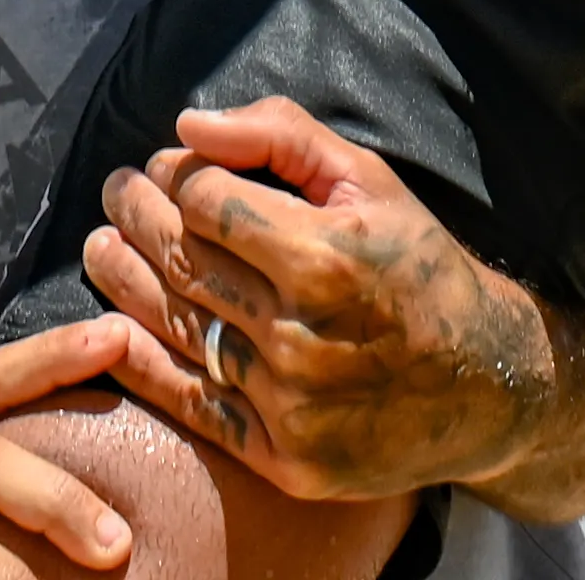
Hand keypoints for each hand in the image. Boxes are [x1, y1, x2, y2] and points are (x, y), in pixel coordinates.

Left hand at [81, 99, 552, 501]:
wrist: (484, 385)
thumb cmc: (420, 267)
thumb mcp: (371, 181)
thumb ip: (282, 138)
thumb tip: (188, 124)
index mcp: (326, 256)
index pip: (209, 202)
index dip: (176, 175)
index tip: (165, 164)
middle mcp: (303, 334)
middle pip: (183, 261)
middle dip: (136, 215)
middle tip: (115, 190)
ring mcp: (290, 403)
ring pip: (176, 328)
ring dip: (123, 281)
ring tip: (100, 247)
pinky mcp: (285, 459)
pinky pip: (192, 405)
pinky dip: (141, 365)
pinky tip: (112, 330)